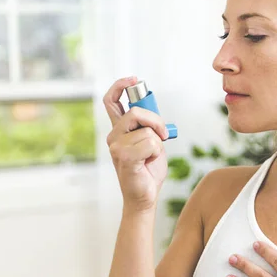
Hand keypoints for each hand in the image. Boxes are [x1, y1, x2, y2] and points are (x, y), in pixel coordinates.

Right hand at [103, 76, 169, 213]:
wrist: (145, 197)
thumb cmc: (148, 170)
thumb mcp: (152, 142)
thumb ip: (148, 126)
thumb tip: (153, 115)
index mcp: (119, 130)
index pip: (111, 101)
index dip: (120, 86)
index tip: (133, 80)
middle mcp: (114, 136)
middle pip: (136, 112)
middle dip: (155, 121)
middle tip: (164, 135)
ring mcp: (116, 147)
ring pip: (147, 131)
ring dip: (157, 143)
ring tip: (151, 157)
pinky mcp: (124, 157)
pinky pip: (149, 143)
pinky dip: (155, 152)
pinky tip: (148, 162)